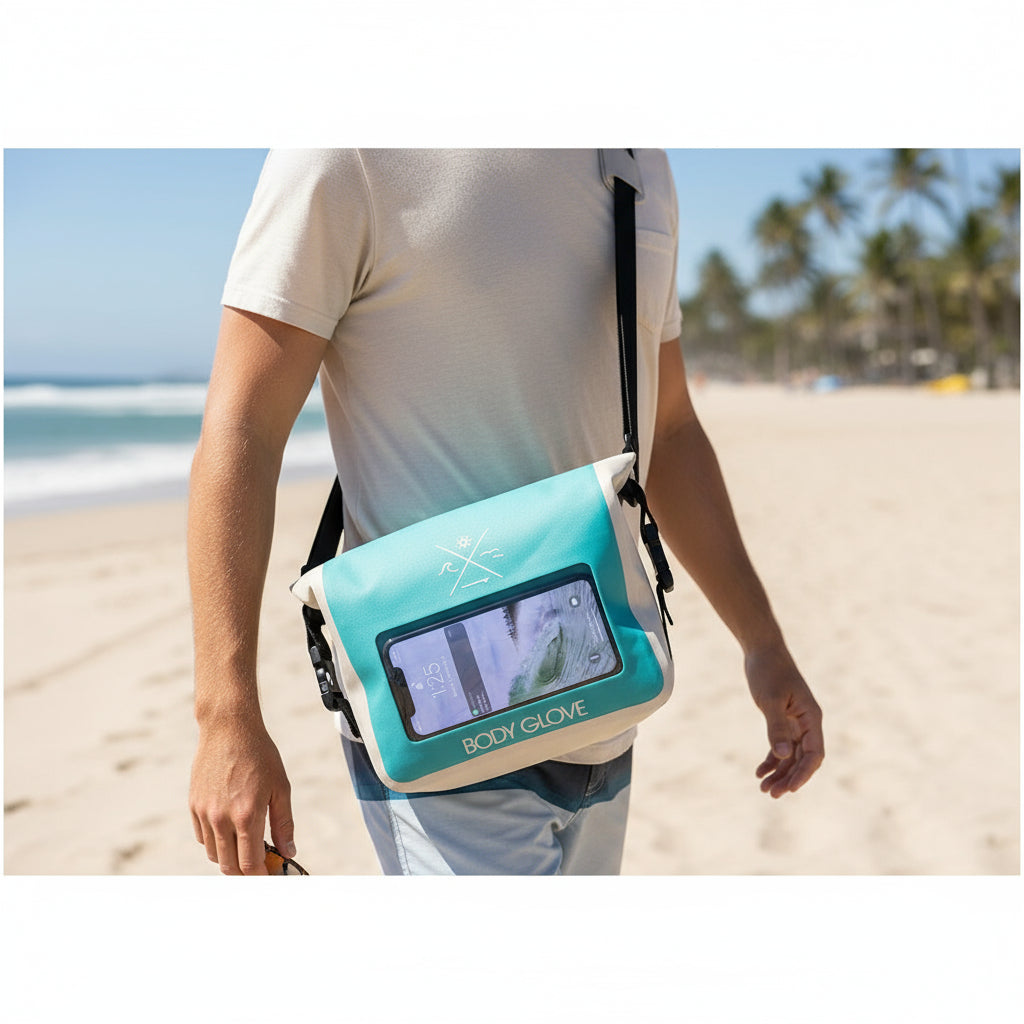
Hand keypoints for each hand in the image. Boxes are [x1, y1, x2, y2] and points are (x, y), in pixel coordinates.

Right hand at [189, 717, 295, 874]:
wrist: (229, 729)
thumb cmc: (260, 755)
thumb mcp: (281, 787)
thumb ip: (284, 823)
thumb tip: (288, 851)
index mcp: (247, 815)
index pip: (250, 864)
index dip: (261, 875)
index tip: (270, 875)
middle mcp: (221, 818)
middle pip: (229, 866)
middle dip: (246, 872)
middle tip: (260, 864)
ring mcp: (204, 813)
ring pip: (214, 854)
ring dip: (230, 857)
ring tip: (247, 843)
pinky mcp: (194, 805)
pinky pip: (202, 837)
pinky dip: (216, 841)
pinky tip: (230, 828)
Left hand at [745, 645, 823, 797]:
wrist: (761, 650)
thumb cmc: (768, 671)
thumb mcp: (771, 700)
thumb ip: (776, 727)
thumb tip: (782, 756)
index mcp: (812, 718)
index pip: (814, 754)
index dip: (804, 774)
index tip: (789, 789)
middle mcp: (807, 723)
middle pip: (802, 759)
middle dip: (789, 778)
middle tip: (770, 794)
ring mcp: (795, 722)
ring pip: (791, 756)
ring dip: (779, 773)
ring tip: (764, 789)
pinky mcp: (782, 720)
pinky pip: (781, 746)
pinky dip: (772, 760)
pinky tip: (759, 772)